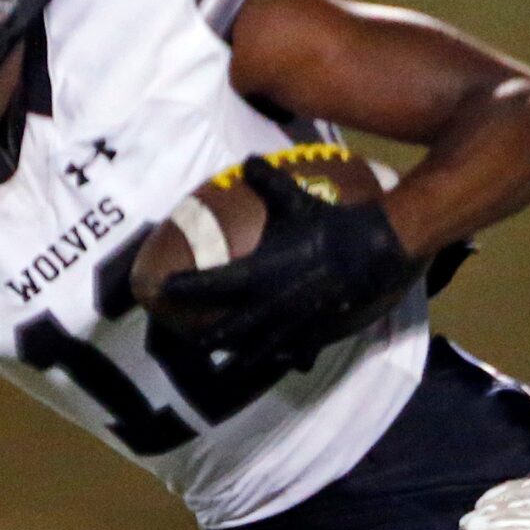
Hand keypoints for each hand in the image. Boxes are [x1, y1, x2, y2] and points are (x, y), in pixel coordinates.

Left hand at [151, 157, 419, 361]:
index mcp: (255, 274)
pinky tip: (284, 363)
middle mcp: (267, 305)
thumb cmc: (325, 225)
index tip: (161, 289)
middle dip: (208, 338)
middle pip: (228, 329)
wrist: (369, 253)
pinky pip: (297, 352)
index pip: (208, 284)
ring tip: (228, 370)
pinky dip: (288, 358)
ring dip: (241, 360)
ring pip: (258, 349)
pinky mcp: (315, 333)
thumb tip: (247, 159)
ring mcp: (291, 325)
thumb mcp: (293, 199)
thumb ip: (267, 181)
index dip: (182, 287)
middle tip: (192, 342)